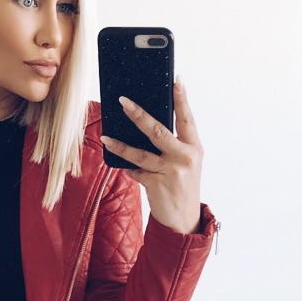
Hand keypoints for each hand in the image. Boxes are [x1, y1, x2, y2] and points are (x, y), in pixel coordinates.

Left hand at [101, 80, 203, 233]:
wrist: (184, 221)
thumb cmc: (183, 187)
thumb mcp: (186, 164)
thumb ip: (174, 146)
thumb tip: (147, 126)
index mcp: (194, 148)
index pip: (187, 118)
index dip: (181, 98)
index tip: (176, 80)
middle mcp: (185, 157)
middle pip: (157, 130)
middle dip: (138, 114)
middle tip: (123, 101)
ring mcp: (171, 171)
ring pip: (140, 153)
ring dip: (120, 145)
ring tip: (107, 137)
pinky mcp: (157, 184)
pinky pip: (136, 171)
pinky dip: (130, 169)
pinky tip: (127, 168)